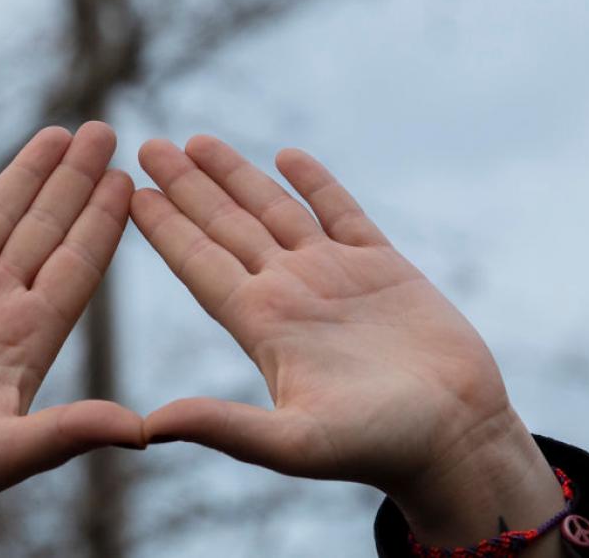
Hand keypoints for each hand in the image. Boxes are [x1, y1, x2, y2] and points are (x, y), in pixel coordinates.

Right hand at [0, 123, 143, 557]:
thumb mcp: (5, 454)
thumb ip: (68, 432)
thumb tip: (143, 433)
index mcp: (29, 338)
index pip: (78, 265)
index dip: (102, 221)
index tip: (128, 179)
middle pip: (46, 227)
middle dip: (75, 178)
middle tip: (106, 130)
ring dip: (26, 174)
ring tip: (60, 132)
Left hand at [132, 136, 564, 551]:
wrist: (457, 439)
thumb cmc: (378, 448)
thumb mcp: (294, 443)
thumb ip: (225, 428)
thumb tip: (149, 426)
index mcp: (262, 324)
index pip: (199, 264)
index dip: (165, 228)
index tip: (130, 191)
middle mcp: (290, 292)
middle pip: (225, 226)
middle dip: (187, 186)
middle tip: (147, 145)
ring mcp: (335, 275)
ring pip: (275, 210)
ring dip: (237, 175)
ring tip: (197, 141)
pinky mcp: (384, 266)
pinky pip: (341, 211)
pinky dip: (315, 182)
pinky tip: (286, 156)